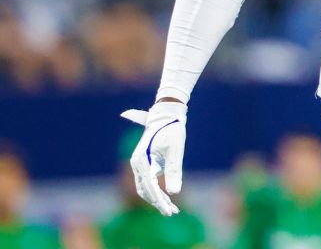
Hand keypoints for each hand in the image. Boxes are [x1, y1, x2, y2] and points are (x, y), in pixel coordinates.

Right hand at [121, 101, 186, 215]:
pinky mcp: (144, 164)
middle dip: (158, 202)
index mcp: (141, 160)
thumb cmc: (172, 130)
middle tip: (172, 212)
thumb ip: (174, 170)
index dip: (159, 200)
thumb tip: (174, 192)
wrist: (166, 116)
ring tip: (172, 209)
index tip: (169, 210)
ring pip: (145, 188)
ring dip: (157, 199)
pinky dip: (157, 191)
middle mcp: (137, 164)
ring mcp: (139, 165)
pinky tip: (168, 197)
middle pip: (145, 190)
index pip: (149, 186)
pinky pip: (148, 182)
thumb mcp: (175, 150)